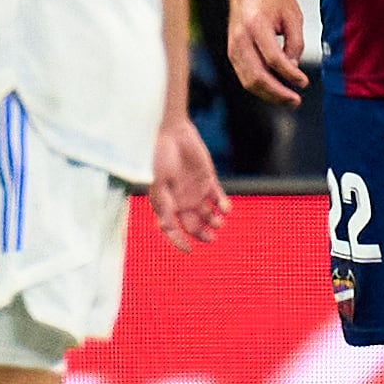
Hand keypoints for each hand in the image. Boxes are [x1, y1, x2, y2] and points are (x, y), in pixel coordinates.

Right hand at [148, 118, 229, 251]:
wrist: (170, 132)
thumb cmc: (158, 156)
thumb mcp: (157, 182)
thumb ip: (162, 204)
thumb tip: (165, 226)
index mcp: (165, 203)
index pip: (171, 228)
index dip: (178, 241)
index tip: (189, 251)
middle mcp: (180, 200)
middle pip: (192, 225)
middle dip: (201, 234)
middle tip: (211, 239)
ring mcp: (194, 191)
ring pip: (207, 214)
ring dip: (214, 221)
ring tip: (219, 223)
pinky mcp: (207, 179)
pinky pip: (217, 197)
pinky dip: (223, 205)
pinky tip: (226, 209)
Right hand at [224, 0, 308, 101]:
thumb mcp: (292, 15)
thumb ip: (295, 42)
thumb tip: (293, 68)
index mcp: (256, 26)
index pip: (273, 59)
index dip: (290, 74)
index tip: (303, 82)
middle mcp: (240, 39)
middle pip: (257, 76)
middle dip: (277, 93)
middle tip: (295, 100)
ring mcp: (233, 48)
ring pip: (248, 81)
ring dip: (269, 94)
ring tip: (288, 100)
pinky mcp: (232, 53)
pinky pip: (244, 76)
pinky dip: (260, 87)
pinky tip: (276, 90)